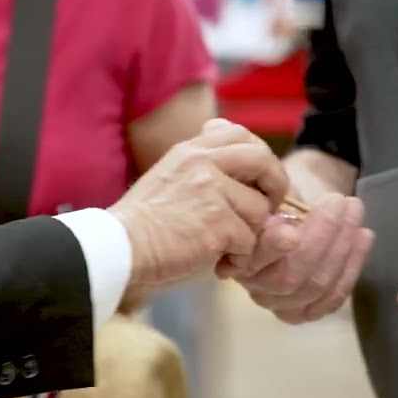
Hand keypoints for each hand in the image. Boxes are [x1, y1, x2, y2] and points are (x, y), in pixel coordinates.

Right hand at [110, 119, 287, 285]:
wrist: (121, 247)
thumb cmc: (145, 220)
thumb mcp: (169, 173)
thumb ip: (200, 161)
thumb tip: (227, 139)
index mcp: (192, 150)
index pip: (241, 135)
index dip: (260, 157)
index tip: (258, 180)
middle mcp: (203, 163)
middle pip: (263, 162)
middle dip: (276, 187)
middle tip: (268, 209)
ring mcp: (212, 192)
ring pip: (260, 210)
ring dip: (251, 235)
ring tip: (228, 248)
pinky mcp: (217, 224)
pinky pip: (249, 241)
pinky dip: (239, 258)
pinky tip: (220, 263)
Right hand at [216, 193, 373, 323]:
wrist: (290, 205)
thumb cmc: (276, 196)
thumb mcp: (269, 190)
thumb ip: (273, 200)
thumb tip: (285, 207)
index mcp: (238, 255)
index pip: (254, 258)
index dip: (273, 247)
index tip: (292, 229)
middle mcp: (255, 286)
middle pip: (290, 277)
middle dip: (322, 236)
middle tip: (339, 201)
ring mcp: (281, 304)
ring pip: (316, 286)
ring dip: (343, 247)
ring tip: (355, 210)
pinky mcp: (306, 311)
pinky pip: (332, 298)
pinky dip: (352, 266)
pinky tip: (364, 236)